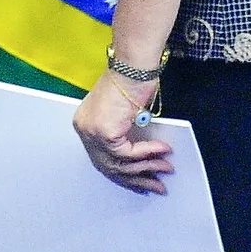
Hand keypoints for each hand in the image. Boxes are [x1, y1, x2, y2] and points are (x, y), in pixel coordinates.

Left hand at [73, 71, 174, 195]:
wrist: (133, 65)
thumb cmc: (131, 80)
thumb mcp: (121, 112)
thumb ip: (121, 133)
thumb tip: (137, 157)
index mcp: (84, 124)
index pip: (101, 158)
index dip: (122, 174)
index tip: (140, 183)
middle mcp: (84, 130)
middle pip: (109, 166)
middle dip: (137, 179)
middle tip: (156, 186)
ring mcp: (92, 132)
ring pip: (120, 164)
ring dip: (147, 168)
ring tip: (166, 170)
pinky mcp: (105, 132)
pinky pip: (129, 154)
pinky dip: (148, 154)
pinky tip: (163, 151)